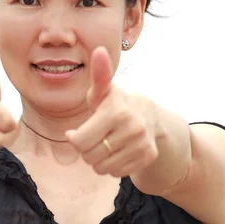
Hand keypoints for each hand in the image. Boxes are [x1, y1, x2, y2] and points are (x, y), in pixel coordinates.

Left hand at [65, 47, 158, 176]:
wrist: (150, 116)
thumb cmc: (115, 104)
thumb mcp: (103, 91)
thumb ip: (98, 75)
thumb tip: (99, 50)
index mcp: (115, 111)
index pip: (79, 142)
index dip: (74, 139)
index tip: (77, 132)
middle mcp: (131, 128)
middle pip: (89, 157)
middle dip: (87, 150)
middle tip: (95, 138)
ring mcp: (142, 144)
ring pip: (102, 168)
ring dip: (99, 160)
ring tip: (105, 145)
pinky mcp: (148, 156)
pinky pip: (117, 173)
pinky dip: (113, 166)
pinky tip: (118, 152)